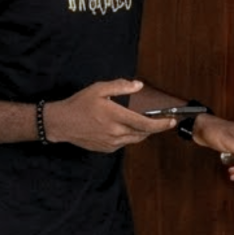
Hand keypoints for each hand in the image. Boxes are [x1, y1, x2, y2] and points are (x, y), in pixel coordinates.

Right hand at [43, 79, 176, 152]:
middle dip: (155, 127)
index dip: (161, 124)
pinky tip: (125, 128)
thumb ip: (120, 86)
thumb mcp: (99, 89)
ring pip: (135, 139)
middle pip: (143, 133)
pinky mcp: (106, 149)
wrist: (61, 124)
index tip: (172, 121)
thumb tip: (138, 85)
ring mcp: (111, 143)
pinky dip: (130, 136)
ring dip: (143, 132)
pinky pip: (124, 143)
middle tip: (163, 120)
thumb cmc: (79, 104)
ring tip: (145, 123)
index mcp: (116, 117)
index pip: (145, 123)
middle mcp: (116, 133)